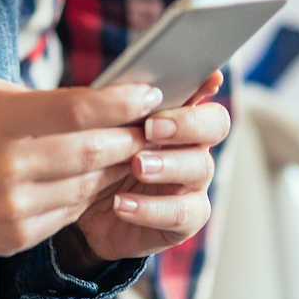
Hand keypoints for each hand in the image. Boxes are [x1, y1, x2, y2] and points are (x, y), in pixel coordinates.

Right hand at [0, 73, 163, 265]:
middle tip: (157, 120)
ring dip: (117, 166)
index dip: (124, 100)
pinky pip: (69, 213)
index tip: (150, 90)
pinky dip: (89, 193)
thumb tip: (78, 102)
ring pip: (90, 185)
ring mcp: (15, 209)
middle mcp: (11, 168)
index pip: (82, 109)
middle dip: (133, 134)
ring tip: (136, 148)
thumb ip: (25, 96)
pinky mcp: (15, 238)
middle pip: (97, 150)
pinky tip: (98, 178)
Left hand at [69, 72, 228, 263]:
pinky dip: (150, 209)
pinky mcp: (185, 220)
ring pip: (200, 167)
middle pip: (215, 124)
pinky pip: (181, 214)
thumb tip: (123, 88)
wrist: (84, 215)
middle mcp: (193, 146)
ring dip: (167, 165)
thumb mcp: (100, 132)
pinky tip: (121, 204)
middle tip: (151, 128)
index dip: (206, 84)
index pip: (200, 92)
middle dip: (187, 123)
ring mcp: (193, 184)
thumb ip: (116, 109)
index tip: (206, 78)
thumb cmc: (99, 162)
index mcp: (175, 117)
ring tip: (136, 166)